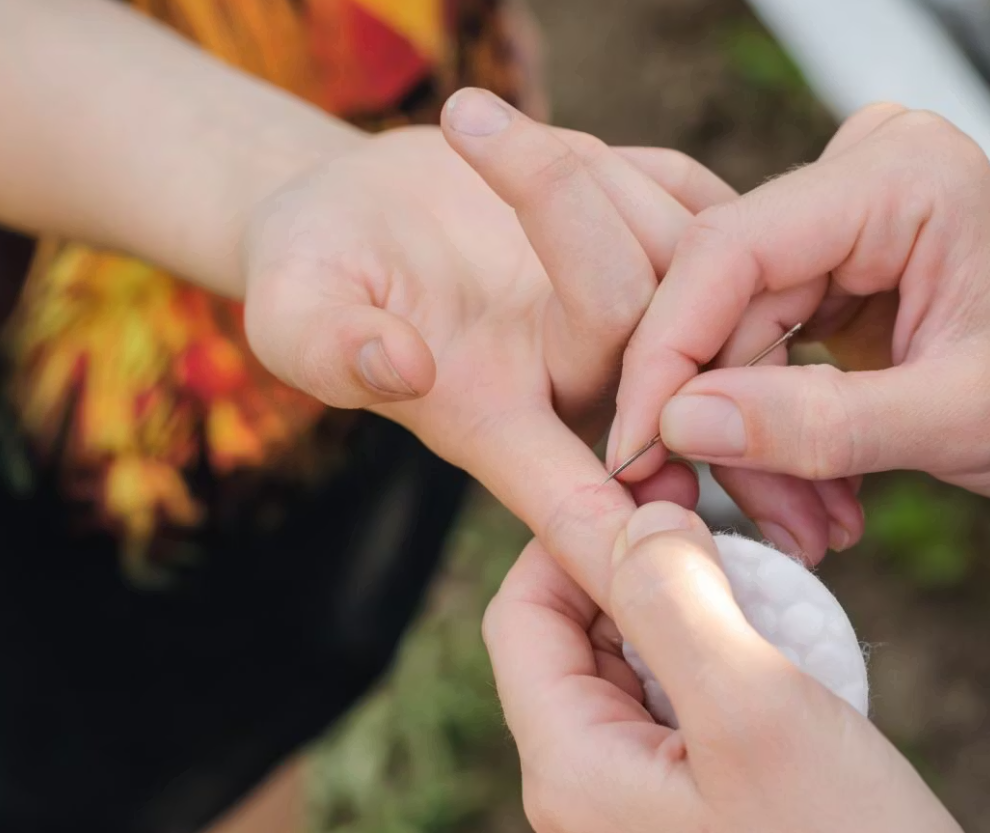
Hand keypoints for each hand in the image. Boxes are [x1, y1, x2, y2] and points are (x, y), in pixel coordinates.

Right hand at [242, 88, 731, 601]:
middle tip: (464, 123)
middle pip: (642, 317)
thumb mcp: (292, 309)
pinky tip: (555, 152)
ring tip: (483, 137)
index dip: (617, 541)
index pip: (572, 502)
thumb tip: (399, 366)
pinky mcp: (663, 253)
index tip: (660, 552)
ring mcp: (634, 322)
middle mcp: (582, 387)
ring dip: (584, 163)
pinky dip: (630, 157)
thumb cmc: (318, 274)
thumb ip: (327, 347)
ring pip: (683, 247)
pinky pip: (698, 198)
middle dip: (558, 197)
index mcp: (498, 424)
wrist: (366, 208)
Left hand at [483, 500, 975, 832]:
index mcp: (572, 770)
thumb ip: (674, 599)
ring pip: (633, 670)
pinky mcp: (694, 817)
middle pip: (574, 639)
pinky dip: (720, 662)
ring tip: (764, 591)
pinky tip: (784, 653)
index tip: (653, 489)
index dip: (574, 536)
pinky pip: (681, 713)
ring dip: (689, 613)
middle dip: (639, 571)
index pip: (521, 614)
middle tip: (718, 528)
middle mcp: (586, 795)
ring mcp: (638, 812)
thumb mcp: (756, 709)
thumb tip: (635, 517)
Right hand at [608, 104, 989, 562]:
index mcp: (902, 175)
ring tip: (805, 523)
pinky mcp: (829, 264)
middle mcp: (859, 176)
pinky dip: (771, 426)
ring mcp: (840, 217)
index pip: (732, 250)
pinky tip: (809, 491)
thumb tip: (679, 424)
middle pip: (722, 297)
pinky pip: (758, 346)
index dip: (666, 351)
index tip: (633, 445)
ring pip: (732, 333)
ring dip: (750, 439)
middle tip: (732, 513)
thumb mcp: (954, 419)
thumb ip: (816, 424)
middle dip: (718, 416)